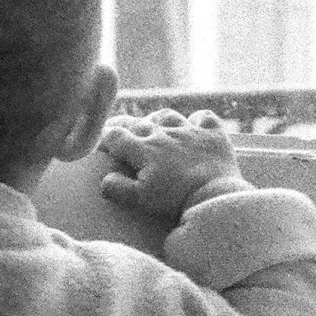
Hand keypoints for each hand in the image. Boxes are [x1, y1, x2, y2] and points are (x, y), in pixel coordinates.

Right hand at [97, 109, 241, 223]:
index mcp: (144, 150)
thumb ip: (117, 187)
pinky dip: (198, 119)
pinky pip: (204, 117)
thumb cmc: (175, 200)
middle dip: (126, 125)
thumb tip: (105, 178)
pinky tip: (195, 125)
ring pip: (168, 116)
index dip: (105, 138)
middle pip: (139, 123)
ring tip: (154, 125)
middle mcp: (164, 134)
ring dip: (157, 119)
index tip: (101, 143)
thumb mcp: (140, 199)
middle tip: (119, 129)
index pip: (116, 136)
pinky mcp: (213, 134)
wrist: (214, 195)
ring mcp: (190, 132)